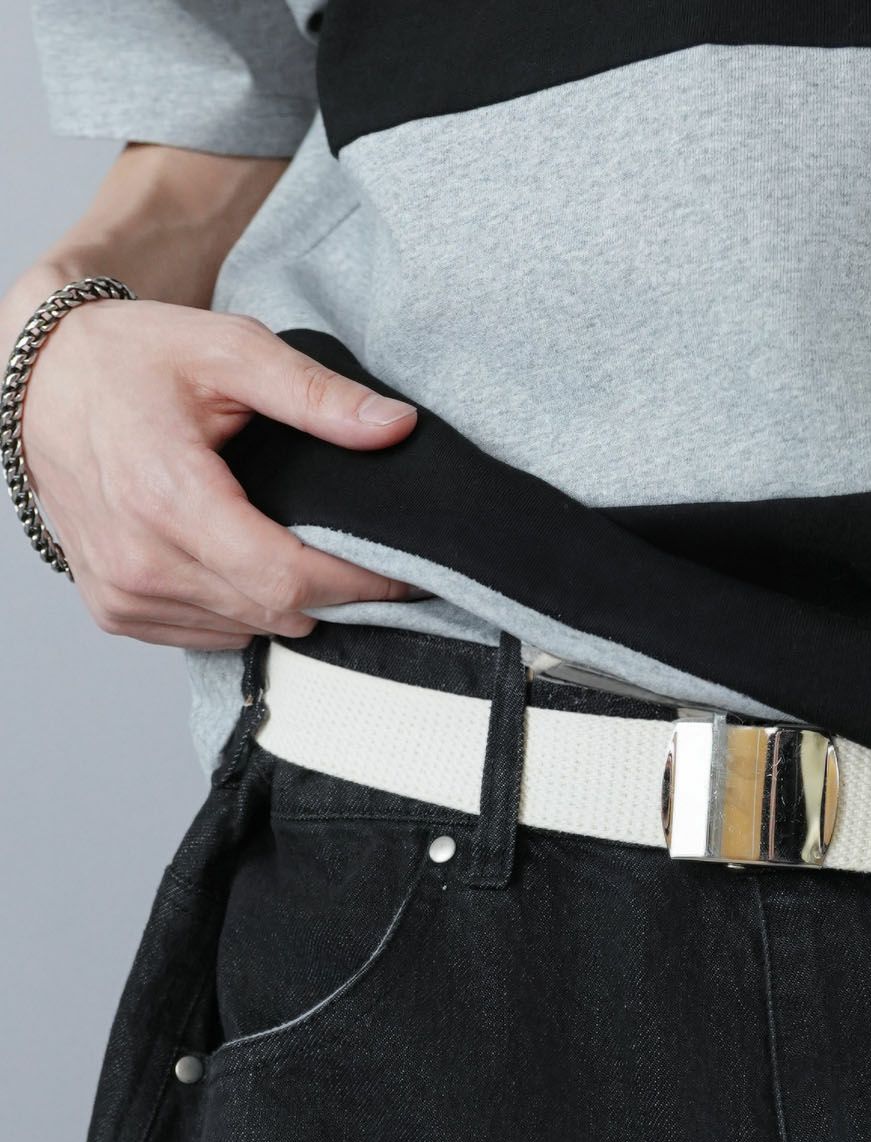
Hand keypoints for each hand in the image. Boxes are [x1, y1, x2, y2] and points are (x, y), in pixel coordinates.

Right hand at [4, 272, 417, 647]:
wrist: (37, 378)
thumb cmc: (132, 359)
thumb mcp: (229, 350)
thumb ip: (316, 394)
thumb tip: (396, 426)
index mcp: (168, 497)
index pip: (289, 579)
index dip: (359, 584)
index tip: (407, 574)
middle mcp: (139, 560)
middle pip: (276, 614)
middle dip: (333, 593)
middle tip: (363, 557)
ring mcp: (123, 593)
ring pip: (248, 632)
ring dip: (286, 603)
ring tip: (300, 551)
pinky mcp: (115, 610)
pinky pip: (208, 636)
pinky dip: (240, 610)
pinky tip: (242, 561)